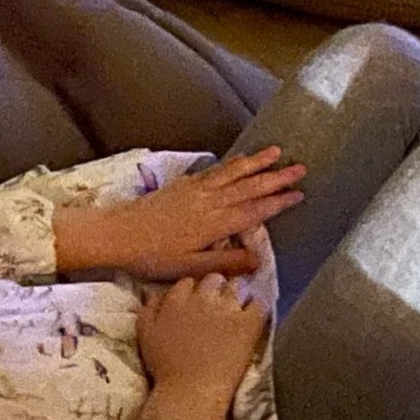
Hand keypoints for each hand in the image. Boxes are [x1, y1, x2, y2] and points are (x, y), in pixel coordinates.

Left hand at [50, 147, 305, 279]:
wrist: (118, 233)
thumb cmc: (153, 256)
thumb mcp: (192, 267)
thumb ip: (227, 262)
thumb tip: (259, 260)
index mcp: (215, 223)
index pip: (254, 210)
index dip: (278, 202)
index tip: (300, 194)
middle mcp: (209, 201)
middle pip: (249, 186)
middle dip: (276, 176)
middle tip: (301, 167)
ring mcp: (196, 190)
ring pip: (233, 172)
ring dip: (257, 162)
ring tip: (277, 152)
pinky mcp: (183, 184)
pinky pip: (215, 170)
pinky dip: (232, 163)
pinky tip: (240, 159)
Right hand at [137, 274, 266, 419]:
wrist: (191, 392)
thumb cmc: (165, 367)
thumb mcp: (144, 334)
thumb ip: (149, 308)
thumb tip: (156, 293)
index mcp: (177, 299)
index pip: (188, 282)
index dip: (192, 291)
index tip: (195, 303)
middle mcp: (203, 298)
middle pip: (213, 279)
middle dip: (215, 288)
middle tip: (216, 304)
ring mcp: (227, 309)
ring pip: (237, 285)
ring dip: (236, 293)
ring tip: (237, 306)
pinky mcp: (248, 323)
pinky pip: (258, 303)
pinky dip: (257, 305)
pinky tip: (253, 314)